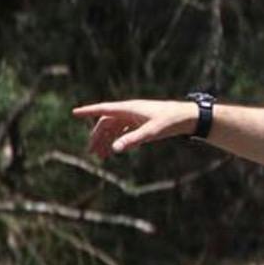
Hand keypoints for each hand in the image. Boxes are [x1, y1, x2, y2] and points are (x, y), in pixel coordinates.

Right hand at [71, 100, 195, 158]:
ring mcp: (137, 117)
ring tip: (102, 156)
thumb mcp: (151, 132)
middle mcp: (130, 111)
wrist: (189, 118)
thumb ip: (132, 140)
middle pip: (107, 122)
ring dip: (107, 140)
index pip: (104, 109)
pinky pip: (125, 130)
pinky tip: (117, 150)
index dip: (88, 111)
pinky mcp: (143, 123)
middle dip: (97, 136)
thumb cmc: (170, 121)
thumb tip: (114, 149)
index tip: (74, 113)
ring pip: (116, 128)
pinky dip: (119, 140)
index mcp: (129, 108)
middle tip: (91, 152)